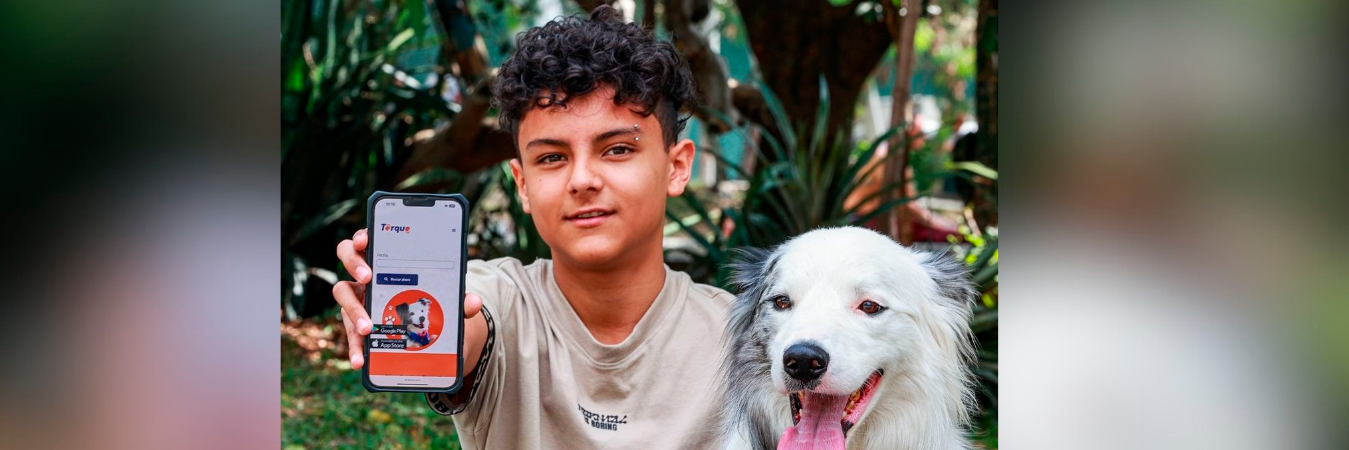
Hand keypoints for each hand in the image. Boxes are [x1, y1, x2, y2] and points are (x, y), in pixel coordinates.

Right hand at [332, 228, 483, 368]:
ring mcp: (357, 295)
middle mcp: (366, 272)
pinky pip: (350, 332)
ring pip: (342, 293)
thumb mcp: (443, 297)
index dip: (362, 236)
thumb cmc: (429, 299)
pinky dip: (355, 347)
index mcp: (386, 257)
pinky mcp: (355, 321)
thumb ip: (457, 298)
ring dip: (354, 310)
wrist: (425, 327)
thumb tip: (474, 302)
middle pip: (347, 256)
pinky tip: (361, 361)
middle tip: (368, 277)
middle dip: (355, 263)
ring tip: (367, 328)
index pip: (368, 239)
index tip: (364, 241)